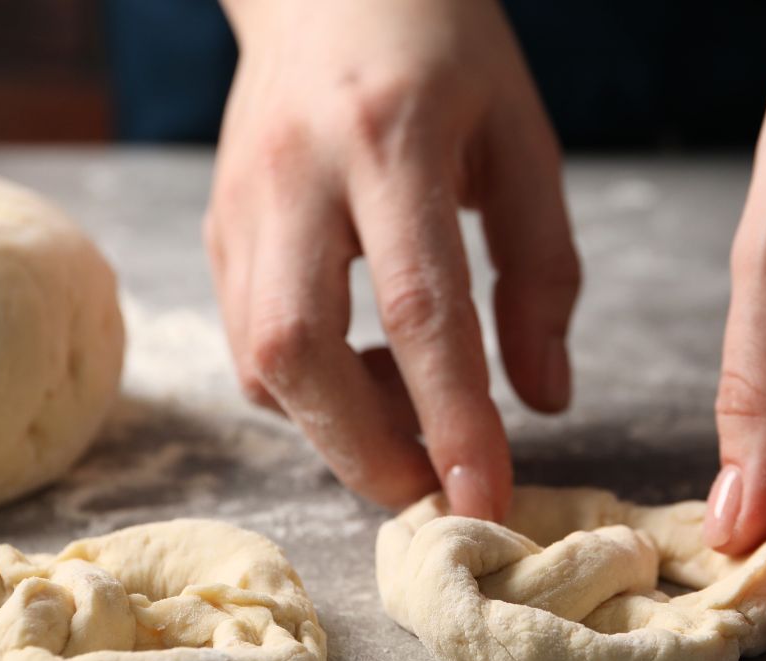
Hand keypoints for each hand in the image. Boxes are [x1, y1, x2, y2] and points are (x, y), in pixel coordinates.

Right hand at [205, 0, 579, 516]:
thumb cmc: (447, 54)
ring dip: (338, 422)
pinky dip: (313, 385)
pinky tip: (366, 361)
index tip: (486, 501)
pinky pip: (251, 338)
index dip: (455, 419)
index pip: (422, 308)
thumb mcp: (524, 143)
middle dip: (366, 450)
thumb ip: (543, 272)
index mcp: (391, 141)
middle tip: (435, 490)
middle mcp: (296, 176)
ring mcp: (242, 203)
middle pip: (300, 352)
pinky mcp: (220, 225)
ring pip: (262, 359)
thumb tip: (545, 400)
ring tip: (411, 404)